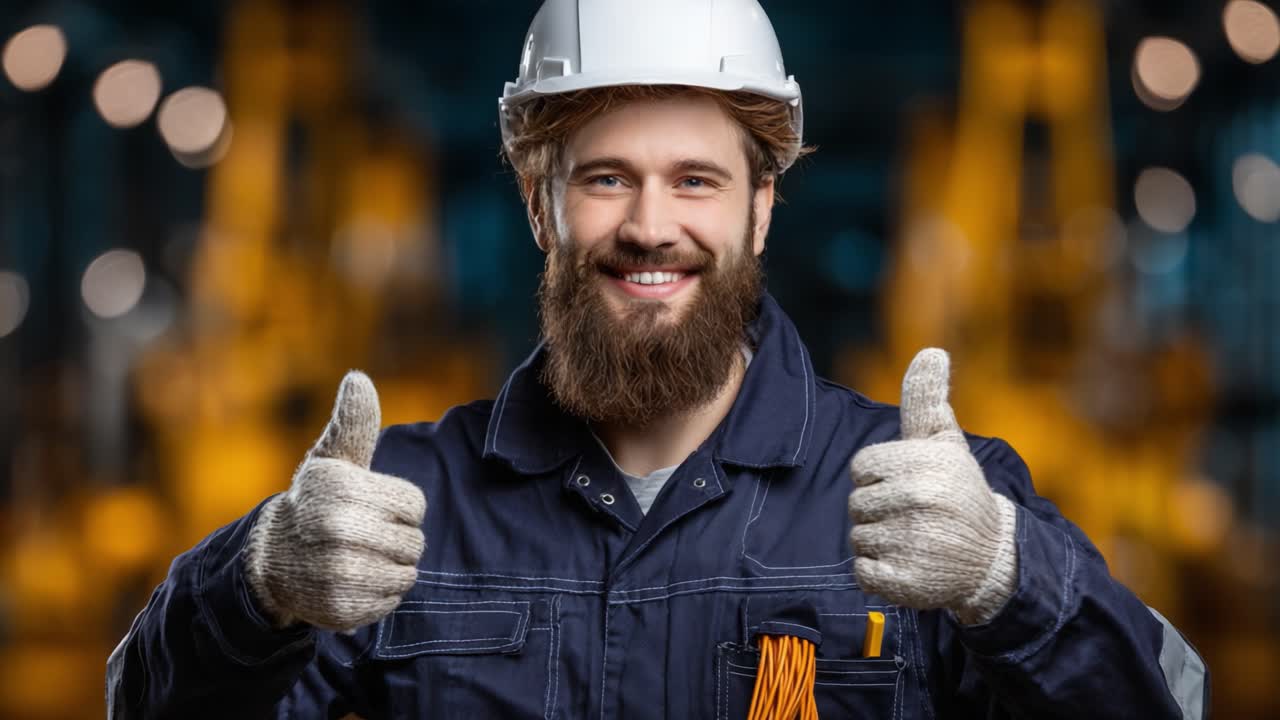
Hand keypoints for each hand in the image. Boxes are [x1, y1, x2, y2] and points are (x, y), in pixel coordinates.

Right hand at [243, 371, 426, 630]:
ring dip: (393, 568)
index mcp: (343, 490)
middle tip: (365, 535)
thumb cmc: (316, 501)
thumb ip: (354, 421)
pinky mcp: (340, 609)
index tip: (371, 506)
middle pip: (414, 542)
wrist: (272, 557)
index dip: (399, 508)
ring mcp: (337, 573)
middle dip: (397, 538)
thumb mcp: (333, 458)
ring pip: (407, 574)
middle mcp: (337, 531)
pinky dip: (381, 595)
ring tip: (361, 557)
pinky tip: (354, 582)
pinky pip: (391, 603)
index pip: (414, 507)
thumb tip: (358, 378)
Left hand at [847, 349, 1017, 624]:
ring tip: (915, 539)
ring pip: (857, 537)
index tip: (908, 483)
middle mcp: (918, 500)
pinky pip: (862, 571)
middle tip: (914, 515)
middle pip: (856, 503)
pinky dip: (877, 571)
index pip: (861, 467)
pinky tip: (907, 564)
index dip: (880, 476)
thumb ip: (928, 398)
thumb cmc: (959, 490)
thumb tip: (931, 350)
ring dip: (879, 540)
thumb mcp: (945, 441)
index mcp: (923, 463)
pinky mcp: (906, 582)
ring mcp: (912, 543)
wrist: (993, 557)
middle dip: (879, 509)